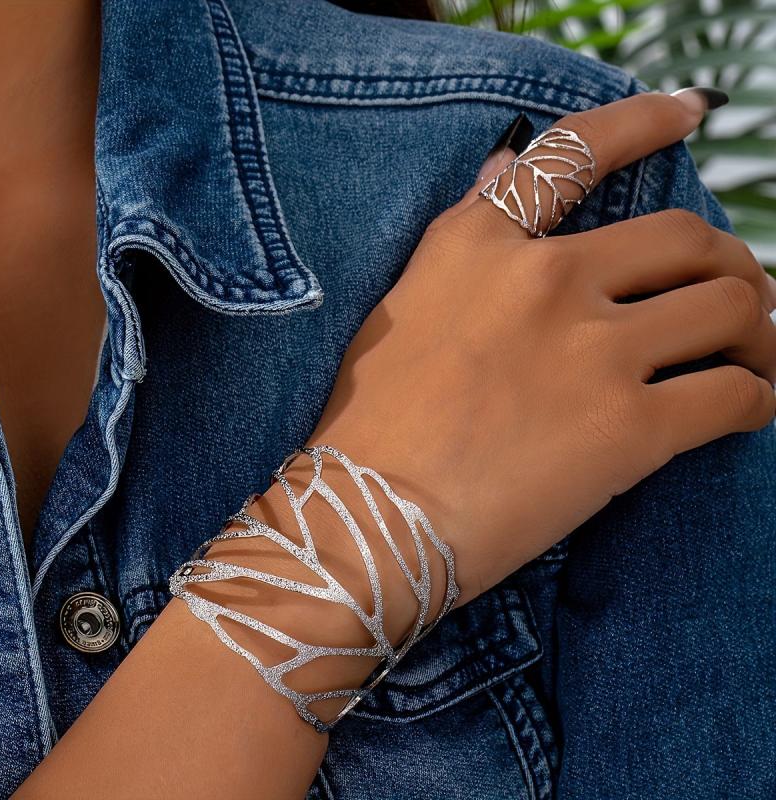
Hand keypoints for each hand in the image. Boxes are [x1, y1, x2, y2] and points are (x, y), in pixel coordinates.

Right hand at [306, 89, 775, 607]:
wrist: (367, 522)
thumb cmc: (370, 425)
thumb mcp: (404, 308)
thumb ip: (463, 236)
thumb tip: (503, 166)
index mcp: (480, 244)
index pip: (576, 151)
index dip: (645, 120)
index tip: (688, 110)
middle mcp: (544, 279)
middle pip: (685, 238)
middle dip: (726, 264)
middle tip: (732, 298)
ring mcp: (591, 350)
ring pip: (730, 306)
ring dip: (757, 331)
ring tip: (752, 358)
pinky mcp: (628, 428)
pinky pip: (733, 395)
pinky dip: (755, 400)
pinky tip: (746, 413)